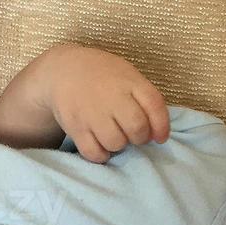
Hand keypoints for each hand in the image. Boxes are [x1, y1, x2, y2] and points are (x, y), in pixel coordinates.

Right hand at [44, 46, 170, 163]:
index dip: (162, 126)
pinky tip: (100, 144)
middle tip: (131, 134)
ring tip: (113, 135)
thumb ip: (145, 99)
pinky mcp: (75, 126)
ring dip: (118, 145)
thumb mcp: (127, 76)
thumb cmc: (103, 77)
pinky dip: (101, 154)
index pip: (155, 106)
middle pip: (137, 129)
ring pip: (116, 143)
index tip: (160, 138)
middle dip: (139, 137)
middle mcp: (111, 96)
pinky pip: (94, 152)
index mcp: (129, 81)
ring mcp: (91, 112)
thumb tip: (158, 134)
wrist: (64, 70)